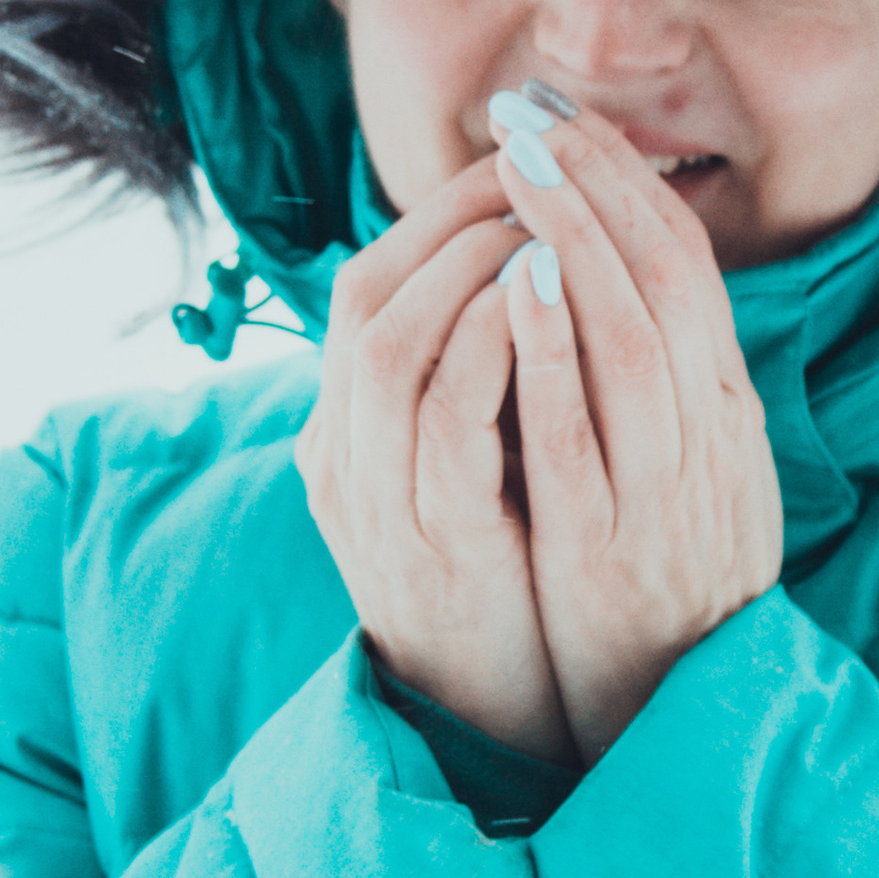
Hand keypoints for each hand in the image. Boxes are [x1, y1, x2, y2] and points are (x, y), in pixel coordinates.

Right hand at [296, 156, 575, 767]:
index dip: (437, 216)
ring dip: (463, 266)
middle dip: (448, 220)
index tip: (514, 165)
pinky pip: (444, 417)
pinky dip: (485, 345)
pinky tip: (535, 297)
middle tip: (529, 168)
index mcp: (346, 432)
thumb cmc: (489, 578)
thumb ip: (462, 384)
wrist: (485, 712)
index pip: (367, 286)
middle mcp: (342, 457)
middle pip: (363, 295)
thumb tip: (510, 278)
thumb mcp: (458, 469)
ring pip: (388, 343)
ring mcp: (378, 500)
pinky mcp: (433, 539)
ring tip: (535, 217)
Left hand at [493, 101, 783, 760]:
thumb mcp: (698, 473)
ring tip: (523, 164)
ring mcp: (663, 491)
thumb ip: (671, 388)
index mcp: (725, 411)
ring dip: (576, 242)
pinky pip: (583, 434)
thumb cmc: (681, 587)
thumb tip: (625, 288)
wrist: (697, 710)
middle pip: (664, 281)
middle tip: (531, 110)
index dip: (626, 181)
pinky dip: (552, 353)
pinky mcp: (608, 545)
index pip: (685, 266)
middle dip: (596, 183)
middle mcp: (707, 438)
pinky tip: (515, 287)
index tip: (564, 117)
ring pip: (633, 338)